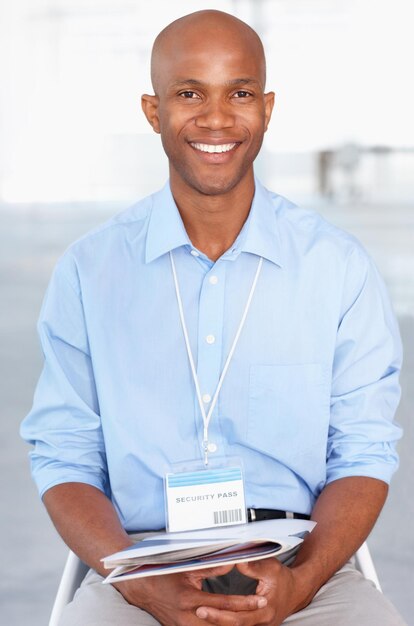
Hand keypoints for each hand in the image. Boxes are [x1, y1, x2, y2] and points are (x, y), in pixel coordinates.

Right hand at [114, 565, 266, 625]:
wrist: (141, 588)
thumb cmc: (163, 574)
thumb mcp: (187, 567)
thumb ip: (211, 566)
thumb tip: (231, 562)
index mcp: (189, 598)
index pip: (225, 604)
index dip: (245, 603)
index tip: (260, 601)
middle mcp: (188, 617)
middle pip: (223, 625)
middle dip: (244, 621)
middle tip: (262, 614)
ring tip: (252, 621)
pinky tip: (231, 624)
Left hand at [195, 558, 308, 625]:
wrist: (296, 591)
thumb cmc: (283, 578)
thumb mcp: (270, 567)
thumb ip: (252, 565)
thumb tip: (236, 559)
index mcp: (265, 609)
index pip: (238, 616)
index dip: (219, 613)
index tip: (202, 607)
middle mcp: (262, 622)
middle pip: (234, 625)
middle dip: (214, 619)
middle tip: (198, 611)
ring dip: (219, 622)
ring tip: (201, 614)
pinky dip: (226, 622)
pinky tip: (214, 618)